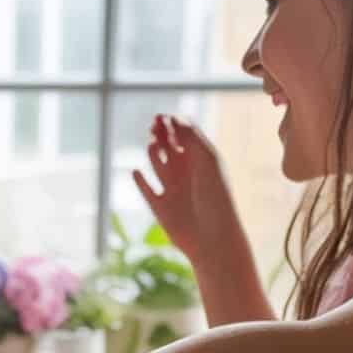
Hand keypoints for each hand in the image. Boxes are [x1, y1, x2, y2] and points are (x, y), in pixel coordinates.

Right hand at [131, 115, 237, 266]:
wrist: (212, 237)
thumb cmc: (215, 198)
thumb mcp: (206, 161)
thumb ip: (191, 138)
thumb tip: (175, 118)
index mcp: (201, 161)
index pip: (184, 136)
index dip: (174, 124)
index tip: (164, 116)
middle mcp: (186, 174)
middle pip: (169, 146)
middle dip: (161, 134)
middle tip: (154, 124)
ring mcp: (172, 190)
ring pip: (157, 164)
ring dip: (152, 152)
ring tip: (151, 145)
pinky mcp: (160, 208)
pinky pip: (147, 190)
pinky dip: (140, 181)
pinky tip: (136, 171)